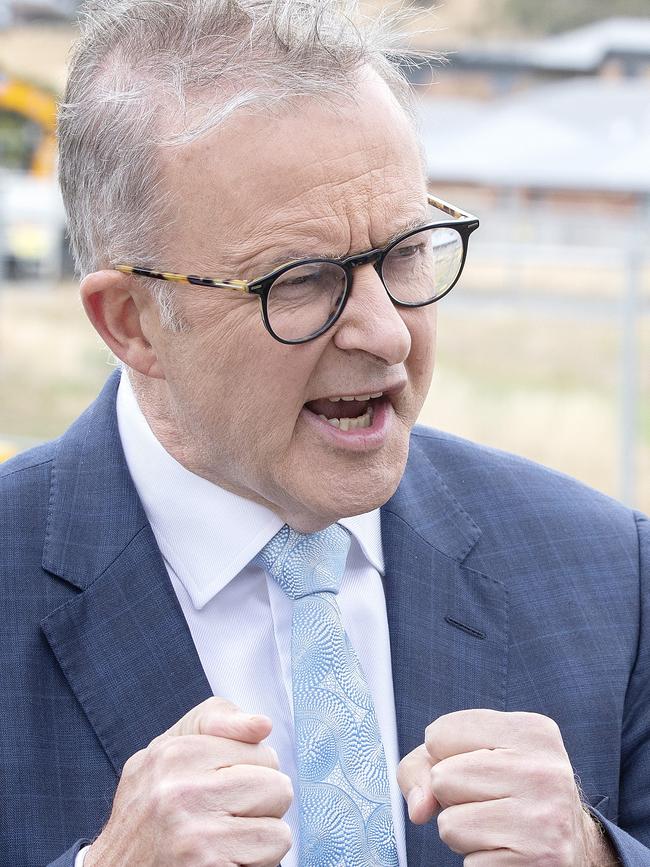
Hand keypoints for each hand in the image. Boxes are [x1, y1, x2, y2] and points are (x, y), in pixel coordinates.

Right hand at [85, 697, 292, 866]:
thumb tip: (263, 724)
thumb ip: (215, 720)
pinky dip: (256, 862)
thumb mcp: (167, 750)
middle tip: (228, 815)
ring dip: (261, 838)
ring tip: (227, 838)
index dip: (253, 771)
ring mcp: (195, 835)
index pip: (262, 751)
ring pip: (279, 828)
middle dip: (262, 805)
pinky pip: (270, 857)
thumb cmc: (148, 807)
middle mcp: (181, 791)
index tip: (225, 785)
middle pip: (277, 787)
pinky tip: (226, 858)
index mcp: (175, 753)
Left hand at [397, 709, 615, 865]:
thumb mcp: (473, 756)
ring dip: (463, 830)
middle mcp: (544, 770)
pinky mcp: (538, 861)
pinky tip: (507, 851)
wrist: (572, 847)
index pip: (439, 733)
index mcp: (531, 731)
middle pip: (442, 778)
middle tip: (491, 801)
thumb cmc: (509, 794)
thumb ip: (424, 765)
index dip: (445, 757)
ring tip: (497, 825)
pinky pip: (468, 861)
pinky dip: (478, 859)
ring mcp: (544, 818)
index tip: (480, 767)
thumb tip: (418, 807)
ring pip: (449, 823)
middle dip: (453, 796)